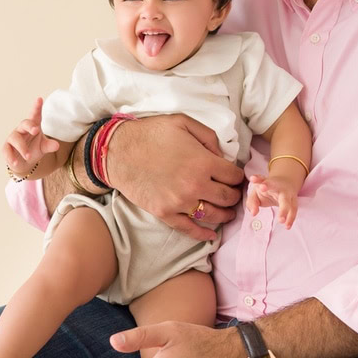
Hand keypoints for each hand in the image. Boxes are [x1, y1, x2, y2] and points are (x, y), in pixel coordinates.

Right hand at [2, 97, 58, 177]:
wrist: (24, 163)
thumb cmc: (34, 150)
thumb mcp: (44, 148)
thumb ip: (50, 146)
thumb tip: (57, 145)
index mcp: (33, 126)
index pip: (35, 115)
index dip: (37, 107)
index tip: (39, 99)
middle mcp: (22, 130)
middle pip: (25, 123)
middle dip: (30, 125)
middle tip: (36, 130)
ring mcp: (13, 138)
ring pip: (15, 139)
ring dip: (23, 148)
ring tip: (28, 156)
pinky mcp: (6, 148)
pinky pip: (7, 150)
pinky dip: (11, 157)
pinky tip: (16, 162)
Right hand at [107, 115, 243, 240]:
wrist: (118, 151)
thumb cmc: (151, 133)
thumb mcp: (183, 122)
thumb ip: (209, 137)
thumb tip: (223, 156)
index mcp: (202, 162)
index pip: (234, 176)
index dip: (239, 177)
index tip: (237, 178)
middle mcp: (195, 185)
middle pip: (227, 198)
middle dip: (235, 196)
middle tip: (235, 194)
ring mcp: (180, 202)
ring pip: (213, 215)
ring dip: (225, 215)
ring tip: (228, 212)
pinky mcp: (165, 213)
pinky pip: (189, 229)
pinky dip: (203, 233)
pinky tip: (211, 234)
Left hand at [245, 173, 298, 228]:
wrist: (286, 183)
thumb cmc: (268, 190)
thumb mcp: (256, 193)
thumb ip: (252, 202)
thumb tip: (254, 213)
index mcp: (267, 182)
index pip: (262, 179)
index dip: (258, 179)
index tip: (253, 179)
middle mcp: (278, 186)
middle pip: (276, 188)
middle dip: (270, 190)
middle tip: (264, 192)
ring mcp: (287, 193)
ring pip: (288, 201)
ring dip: (285, 211)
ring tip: (282, 221)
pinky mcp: (293, 201)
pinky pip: (293, 210)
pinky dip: (291, 218)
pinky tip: (287, 226)